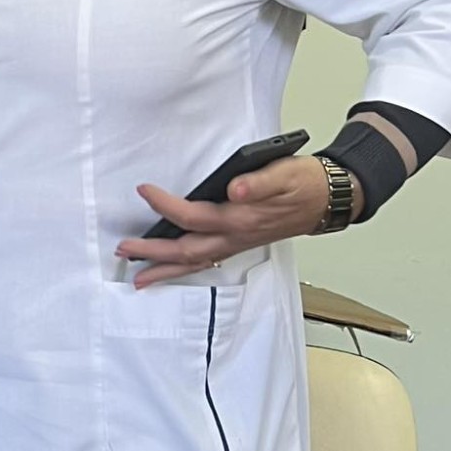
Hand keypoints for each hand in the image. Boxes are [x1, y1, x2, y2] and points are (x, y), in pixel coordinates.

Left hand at [115, 157, 361, 288]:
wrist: (326, 200)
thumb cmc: (303, 184)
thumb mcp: (285, 174)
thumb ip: (260, 183)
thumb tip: (235, 188)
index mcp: (242, 217)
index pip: (194, 215)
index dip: (166, 205)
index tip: (143, 190)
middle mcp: (235, 236)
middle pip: (186, 250)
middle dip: (153, 252)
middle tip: (123, 249)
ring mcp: (235, 244)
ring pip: (194, 263)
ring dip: (164, 270)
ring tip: (136, 277)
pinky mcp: (237, 244)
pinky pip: (204, 263)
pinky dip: (182, 270)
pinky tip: (167, 271)